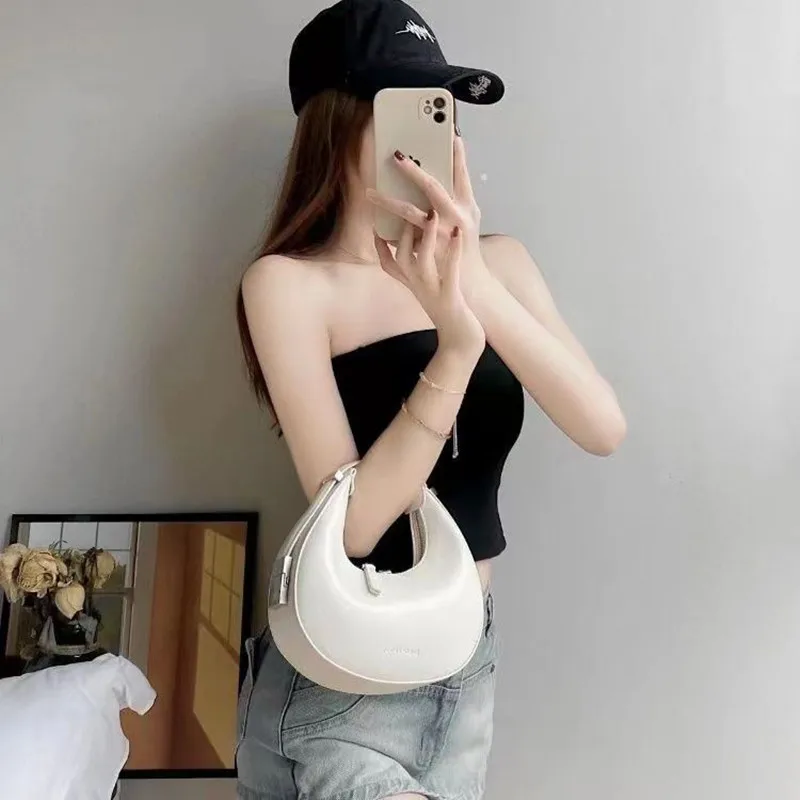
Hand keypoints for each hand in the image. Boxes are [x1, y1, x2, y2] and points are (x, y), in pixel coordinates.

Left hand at [367, 138, 487, 291]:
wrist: (469, 279)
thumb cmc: (466, 243)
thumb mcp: (470, 214)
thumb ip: (458, 190)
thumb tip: (446, 159)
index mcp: (468, 206)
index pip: (460, 174)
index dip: (455, 154)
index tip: (447, 132)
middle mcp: (456, 219)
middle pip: (432, 188)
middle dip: (413, 170)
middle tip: (396, 156)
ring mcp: (441, 236)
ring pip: (411, 213)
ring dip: (388, 200)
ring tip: (370, 193)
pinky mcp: (427, 253)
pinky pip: (402, 239)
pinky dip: (386, 231)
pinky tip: (372, 223)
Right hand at [374, 212, 484, 357]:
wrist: (461, 341)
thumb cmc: (448, 311)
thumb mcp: (429, 289)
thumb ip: (422, 269)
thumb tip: (421, 243)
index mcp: (411, 283)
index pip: (388, 261)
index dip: (380, 242)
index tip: (376, 220)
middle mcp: (416, 286)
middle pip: (400, 256)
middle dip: (401, 229)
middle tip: (404, 201)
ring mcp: (431, 292)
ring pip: (421, 261)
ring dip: (425, 236)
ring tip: (431, 212)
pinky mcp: (450, 298)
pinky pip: (448, 272)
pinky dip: (452, 252)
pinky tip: (458, 234)